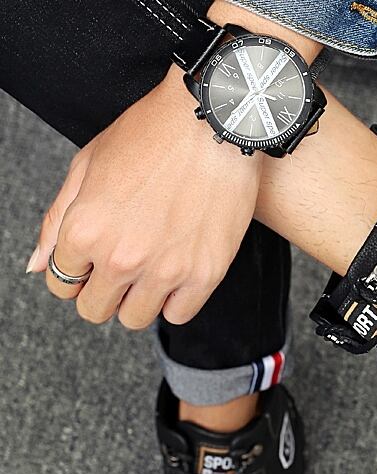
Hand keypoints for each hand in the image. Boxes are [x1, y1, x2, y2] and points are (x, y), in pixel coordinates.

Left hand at [28, 66, 261, 328]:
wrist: (212, 126)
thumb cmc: (151, 136)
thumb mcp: (87, 166)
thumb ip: (57, 221)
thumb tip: (37, 266)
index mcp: (85, 230)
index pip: (60, 284)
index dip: (73, 273)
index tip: (90, 263)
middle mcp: (122, 257)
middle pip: (94, 309)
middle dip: (99, 292)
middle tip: (119, 269)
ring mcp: (165, 270)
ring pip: (134, 318)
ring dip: (136, 299)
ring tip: (149, 270)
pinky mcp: (204, 274)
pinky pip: (178, 315)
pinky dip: (173, 301)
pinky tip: (176, 275)